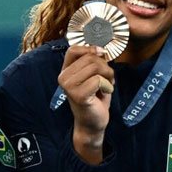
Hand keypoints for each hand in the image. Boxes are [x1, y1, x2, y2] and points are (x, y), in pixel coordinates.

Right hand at [58, 45, 114, 162]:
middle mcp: (63, 77)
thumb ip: (93, 62)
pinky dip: (107, 86)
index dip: (90, 49)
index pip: (74, 49)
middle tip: (107, 79)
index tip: (101, 55)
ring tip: (106, 86)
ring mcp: (68, 86)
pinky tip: (104, 93)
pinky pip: (99, 80)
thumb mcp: (93, 76)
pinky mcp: (78, 95)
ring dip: (108, 76)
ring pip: (96, 67)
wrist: (93, 122)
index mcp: (65, 70)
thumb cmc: (95, 98)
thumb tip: (101, 49)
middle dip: (106, 67)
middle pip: (90, 58)